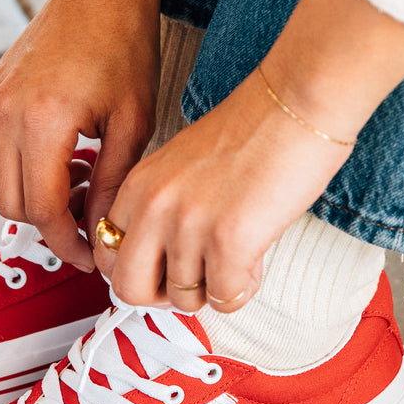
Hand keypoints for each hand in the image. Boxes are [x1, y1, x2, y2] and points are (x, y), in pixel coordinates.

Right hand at [0, 0, 158, 269]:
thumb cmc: (125, 46)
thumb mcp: (132, 122)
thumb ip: (109, 182)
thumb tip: (100, 231)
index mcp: (44, 122)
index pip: (41, 210)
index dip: (67, 242)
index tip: (91, 254)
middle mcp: (6, 113)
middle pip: (12, 202)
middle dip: (50, 223)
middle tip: (87, 217)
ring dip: (28, 195)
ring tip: (72, 182)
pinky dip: (0, 165)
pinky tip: (39, 159)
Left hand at [95, 68, 353, 310]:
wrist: (297, 104)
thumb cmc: (254, 130)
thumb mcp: (181, 166)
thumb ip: (162, 209)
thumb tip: (160, 262)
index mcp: (138, 184)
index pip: (106, 253)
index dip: (137, 271)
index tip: (161, 270)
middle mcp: (154, 206)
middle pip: (128, 289)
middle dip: (162, 296)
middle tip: (193, 280)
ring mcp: (188, 226)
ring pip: (183, 300)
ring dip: (214, 288)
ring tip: (237, 256)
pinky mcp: (228, 242)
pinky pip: (224, 299)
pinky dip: (242, 289)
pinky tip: (255, 258)